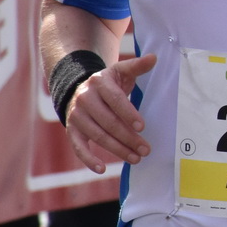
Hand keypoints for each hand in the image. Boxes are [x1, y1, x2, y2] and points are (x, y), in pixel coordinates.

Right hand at [66, 53, 157, 172]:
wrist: (78, 88)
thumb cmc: (108, 83)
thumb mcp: (120, 71)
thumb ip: (137, 66)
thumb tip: (155, 57)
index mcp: (99, 83)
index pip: (116, 100)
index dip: (128, 113)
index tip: (142, 127)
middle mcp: (85, 99)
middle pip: (108, 122)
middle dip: (128, 137)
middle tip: (146, 149)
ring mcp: (76, 115)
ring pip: (98, 136)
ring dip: (117, 149)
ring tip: (136, 158)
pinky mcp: (71, 129)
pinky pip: (78, 146)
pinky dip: (88, 159)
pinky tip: (102, 169)